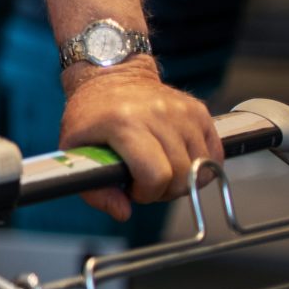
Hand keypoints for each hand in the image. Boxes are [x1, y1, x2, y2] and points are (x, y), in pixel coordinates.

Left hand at [59, 62, 224, 220]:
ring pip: (200, 168)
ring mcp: (182, 111)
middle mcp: (158, 114)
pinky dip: (200, 167)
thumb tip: (123, 212)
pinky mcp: (199, 111)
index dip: (146, 193)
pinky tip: (178, 162)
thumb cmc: (91, 115)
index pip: (155, 175)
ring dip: (183, 180)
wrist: (111, 76)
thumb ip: (94, 190)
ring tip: (161, 170)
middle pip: (181, 175)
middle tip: (147, 183)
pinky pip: (214, 154)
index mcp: (124, 124)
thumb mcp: (75, 149)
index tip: (134, 189)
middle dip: (164, 190)